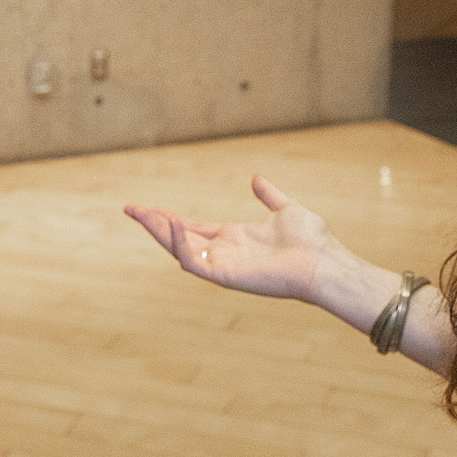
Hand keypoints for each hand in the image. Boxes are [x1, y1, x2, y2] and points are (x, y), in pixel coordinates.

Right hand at [124, 174, 338, 301]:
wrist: (326, 262)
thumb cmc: (312, 241)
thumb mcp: (285, 209)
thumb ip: (269, 196)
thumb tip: (256, 179)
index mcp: (233, 237)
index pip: (192, 226)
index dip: (168, 217)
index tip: (145, 207)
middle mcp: (224, 252)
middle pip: (179, 237)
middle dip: (154, 224)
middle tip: (130, 209)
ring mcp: (224, 265)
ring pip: (180, 250)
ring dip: (159, 233)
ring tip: (141, 214)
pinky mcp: (227, 277)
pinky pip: (195, 263)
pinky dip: (181, 245)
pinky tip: (174, 224)